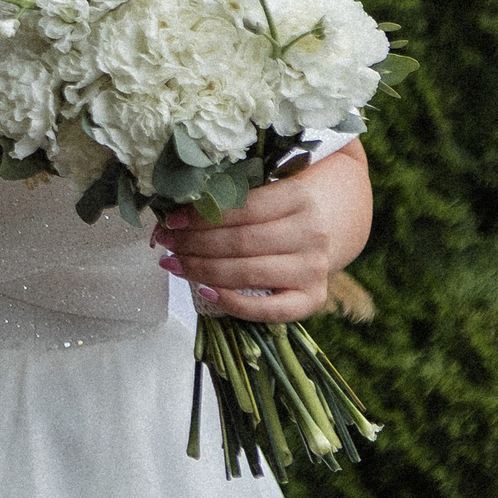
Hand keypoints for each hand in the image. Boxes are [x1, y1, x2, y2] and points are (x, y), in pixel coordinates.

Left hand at [155, 143, 371, 321]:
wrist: (332, 226)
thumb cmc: (285, 206)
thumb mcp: (268, 188)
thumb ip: (232, 196)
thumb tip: (174, 211)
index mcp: (299, 197)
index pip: (242, 209)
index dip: (202, 216)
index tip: (170, 219)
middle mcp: (311, 233)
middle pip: (240, 242)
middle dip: (194, 244)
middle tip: (165, 242)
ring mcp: (314, 269)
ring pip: (248, 273)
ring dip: (202, 270)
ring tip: (172, 263)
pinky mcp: (313, 299)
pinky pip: (269, 309)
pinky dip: (233, 303)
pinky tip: (203, 291)